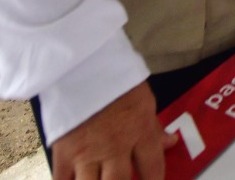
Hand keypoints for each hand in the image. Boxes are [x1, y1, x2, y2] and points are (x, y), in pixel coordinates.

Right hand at [50, 82, 174, 179]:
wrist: (80, 65)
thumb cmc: (116, 80)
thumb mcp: (144, 100)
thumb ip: (155, 128)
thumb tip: (171, 142)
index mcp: (140, 132)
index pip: (153, 170)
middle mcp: (116, 148)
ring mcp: (87, 154)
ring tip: (100, 179)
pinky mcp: (63, 154)